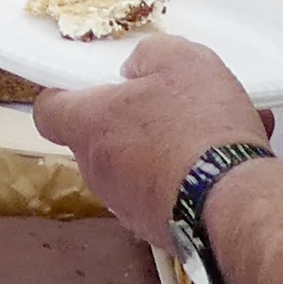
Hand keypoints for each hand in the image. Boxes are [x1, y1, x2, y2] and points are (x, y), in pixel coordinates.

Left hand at [32, 37, 273, 240]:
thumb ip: (149, 54)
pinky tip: (232, 159)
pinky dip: (190, 176)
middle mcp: (98, 170)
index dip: (66, 96)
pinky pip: (167, 192)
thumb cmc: (198, 125)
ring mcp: (125, 205)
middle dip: (132, 121)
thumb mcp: (180, 60)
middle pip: (100, 139)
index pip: (49, 112)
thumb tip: (136, 68)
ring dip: (167, 148)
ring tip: (216, 131)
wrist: (233, 200)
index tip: (90, 88)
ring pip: (138, 166)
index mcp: (90, 125)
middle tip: (171, 105)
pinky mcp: (156, 228)